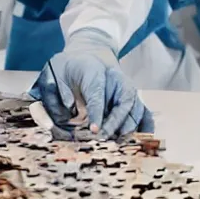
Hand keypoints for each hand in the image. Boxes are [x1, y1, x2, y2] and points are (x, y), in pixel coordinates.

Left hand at [29, 29, 153, 139]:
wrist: (87, 55)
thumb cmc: (69, 67)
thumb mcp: (55, 71)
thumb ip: (56, 91)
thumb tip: (67, 110)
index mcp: (94, 70)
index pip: (98, 93)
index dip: (97, 113)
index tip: (94, 130)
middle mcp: (116, 79)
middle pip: (122, 103)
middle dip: (114, 124)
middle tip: (102, 139)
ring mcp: (126, 89)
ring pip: (136, 109)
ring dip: (129, 128)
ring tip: (117, 143)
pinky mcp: (132, 99)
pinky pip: (143, 113)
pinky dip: (144, 127)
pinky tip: (140, 140)